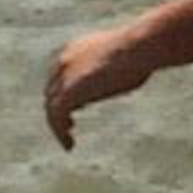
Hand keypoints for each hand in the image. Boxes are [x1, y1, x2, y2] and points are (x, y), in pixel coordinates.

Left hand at [44, 17, 156, 147]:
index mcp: (74, 49)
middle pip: (52, 91)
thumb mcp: (119, 61)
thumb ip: (106, 74)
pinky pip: (56, 116)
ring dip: (57, 125)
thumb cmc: (140, 52)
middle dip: (58, 109)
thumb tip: (108, 85)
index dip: (65, 92)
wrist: (139, 47)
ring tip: (68, 142)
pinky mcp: (68, 91)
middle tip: (69, 125)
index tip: (78, 107)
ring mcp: (63, 76)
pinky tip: (69, 145)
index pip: (60, 75)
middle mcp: (63, 61)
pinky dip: (60, 132)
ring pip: (52, 107)